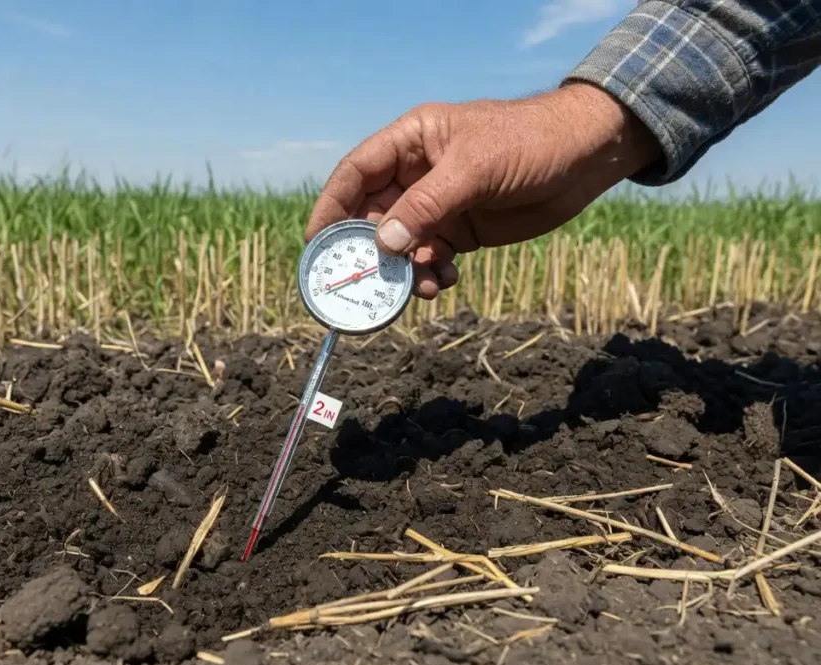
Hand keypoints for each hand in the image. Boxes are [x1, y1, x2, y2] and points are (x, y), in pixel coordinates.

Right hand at [305, 82, 660, 298]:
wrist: (585, 158)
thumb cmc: (529, 143)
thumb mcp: (474, 168)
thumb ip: (427, 205)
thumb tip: (383, 242)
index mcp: (412, 141)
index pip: (356, 173)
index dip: (332, 206)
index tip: (316, 242)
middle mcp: (418, 173)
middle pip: (373, 214)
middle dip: (369, 248)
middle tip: (364, 280)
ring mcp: (439, 204)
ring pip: (402, 243)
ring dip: (404, 268)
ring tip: (419, 286)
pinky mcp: (462, 230)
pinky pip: (431, 257)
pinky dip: (431, 274)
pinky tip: (445, 282)